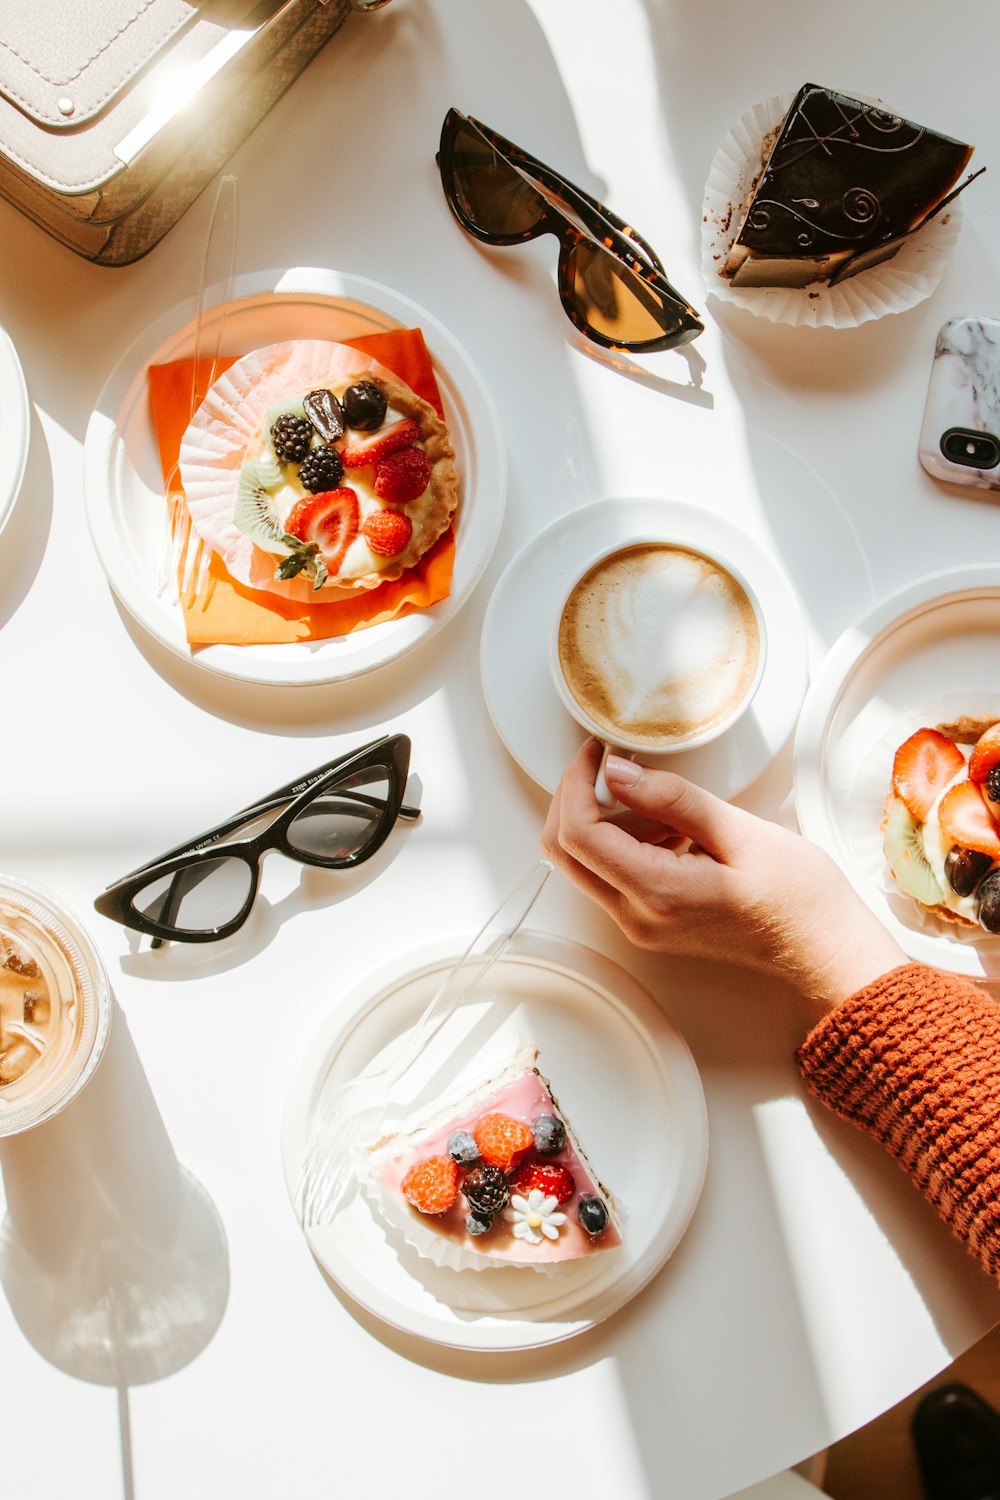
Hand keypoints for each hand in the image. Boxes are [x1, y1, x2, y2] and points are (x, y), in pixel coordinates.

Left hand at [541, 741, 906, 1012]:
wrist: (821, 946)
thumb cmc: (797, 894)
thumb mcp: (739, 831)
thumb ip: (671, 799)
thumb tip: (615, 773)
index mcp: (657, 893)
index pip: (577, 835)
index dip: (575, 784)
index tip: (597, 750)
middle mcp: (636, 918)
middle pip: (563, 853)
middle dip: (574, 799)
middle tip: (610, 763)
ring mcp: (640, 925)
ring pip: (584, 864)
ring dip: (603, 822)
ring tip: (664, 806)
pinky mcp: (649, 922)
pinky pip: (612, 876)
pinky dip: (623, 842)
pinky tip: (670, 830)